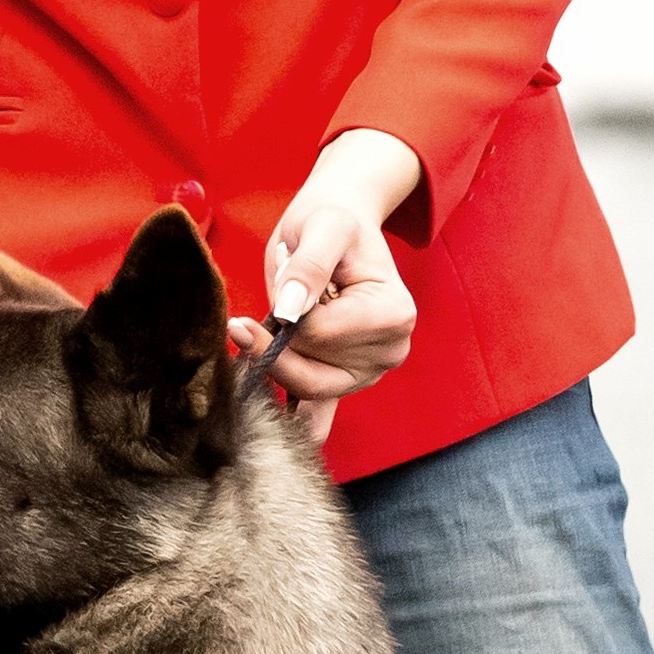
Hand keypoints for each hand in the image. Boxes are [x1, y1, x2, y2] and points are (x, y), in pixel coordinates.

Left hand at [232, 130, 421, 446]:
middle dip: (276, 343)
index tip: (281, 283)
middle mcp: (390, 351)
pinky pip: (321, 415)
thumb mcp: (322, 226)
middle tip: (260, 309)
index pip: (319, 336)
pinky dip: (298, 421)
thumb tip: (289, 313)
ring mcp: (369, 373)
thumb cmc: (332, 223)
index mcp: (393, 314)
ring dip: (275, 362)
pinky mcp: (345, 383)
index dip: (286, 316)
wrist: (339, 227)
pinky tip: (274, 431)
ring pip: (306, 389)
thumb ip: (307, 267)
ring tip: (268, 325)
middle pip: (312, 369)